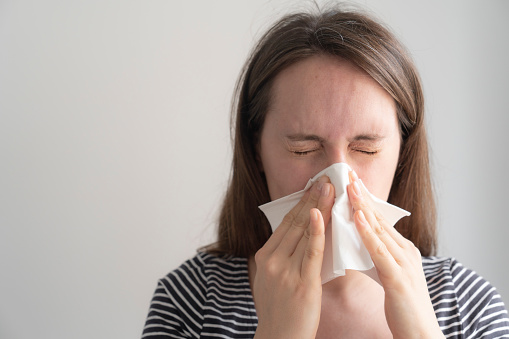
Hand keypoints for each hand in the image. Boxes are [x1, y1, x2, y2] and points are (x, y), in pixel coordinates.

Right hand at [252, 176, 334, 338]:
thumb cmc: (281, 312)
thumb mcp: (274, 279)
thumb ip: (285, 257)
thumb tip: (305, 236)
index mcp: (265, 257)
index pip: (285, 224)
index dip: (300, 203)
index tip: (313, 186)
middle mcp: (272, 260)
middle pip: (294, 223)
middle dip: (311, 198)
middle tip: (324, 178)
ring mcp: (285, 272)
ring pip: (304, 232)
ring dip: (318, 207)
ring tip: (330, 187)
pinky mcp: (302, 284)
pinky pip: (311, 252)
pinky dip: (316, 231)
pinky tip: (321, 214)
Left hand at [347, 170, 443, 338]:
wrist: (420, 333)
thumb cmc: (402, 304)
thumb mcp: (386, 273)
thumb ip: (373, 255)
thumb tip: (354, 241)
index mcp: (400, 248)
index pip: (378, 218)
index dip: (363, 199)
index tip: (348, 181)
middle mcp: (404, 250)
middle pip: (378, 217)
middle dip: (361, 194)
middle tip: (346, 173)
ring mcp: (403, 262)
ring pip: (379, 229)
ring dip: (363, 206)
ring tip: (349, 186)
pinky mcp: (398, 277)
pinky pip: (380, 251)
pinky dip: (368, 233)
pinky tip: (357, 218)